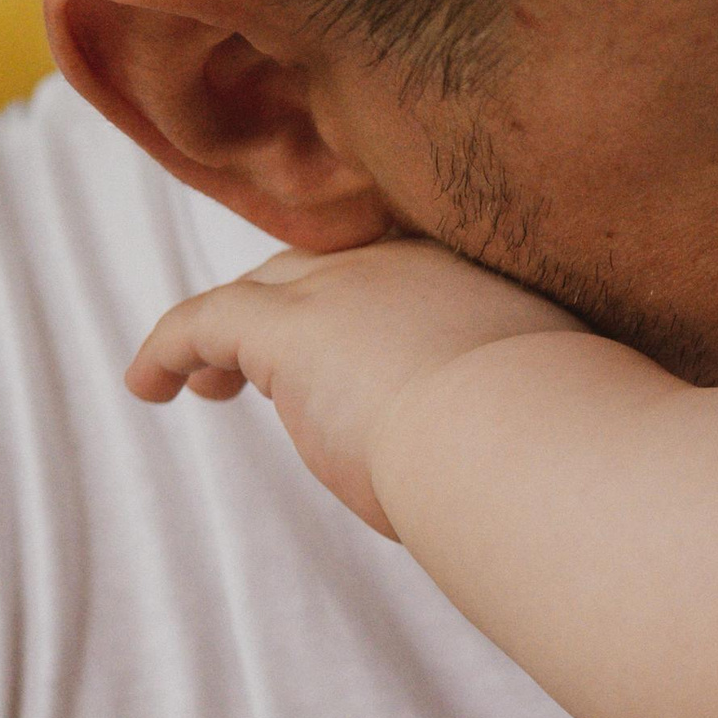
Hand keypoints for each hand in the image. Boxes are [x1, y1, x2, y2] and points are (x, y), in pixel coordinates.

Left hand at [127, 239, 577, 533]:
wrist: (537, 442)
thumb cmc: (569, 448)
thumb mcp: (563, 407)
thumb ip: (535, 407)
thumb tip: (548, 450)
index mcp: (474, 279)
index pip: (399, 277)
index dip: (366, 311)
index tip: (364, 352)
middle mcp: (403, 267)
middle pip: (322, 275)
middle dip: (295, 317)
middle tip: (279, 373)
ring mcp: (343, 290)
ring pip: (264, 294)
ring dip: (235, 337)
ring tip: (214, 385)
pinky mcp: (286, 329)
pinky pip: (205, 323)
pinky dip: (170, 349)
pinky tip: (148, 386)